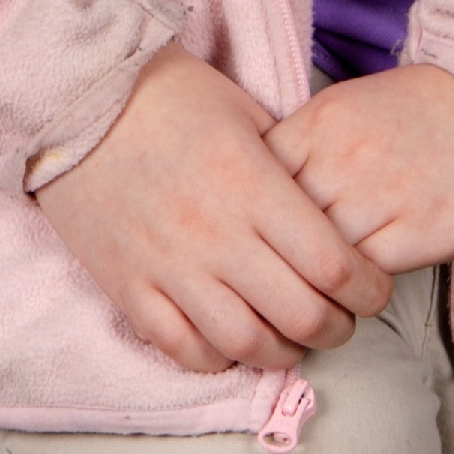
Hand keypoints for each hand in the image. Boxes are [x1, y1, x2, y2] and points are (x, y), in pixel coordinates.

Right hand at [34, 46, 395, 373]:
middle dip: (337, 327)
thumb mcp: (247, 114)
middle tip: (342, 319)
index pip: (334, 265)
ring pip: (245, 343)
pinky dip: (217, 357)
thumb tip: (329, 211)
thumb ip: (290, 167)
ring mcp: (169, 266)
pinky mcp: (128, 286)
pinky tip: (232, 340)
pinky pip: (182, 348)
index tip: (374, 290)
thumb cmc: (170, 96)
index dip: (369, 290)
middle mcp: (217, 235)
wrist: (78, 97)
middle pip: (300, 314)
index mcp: (254, 186)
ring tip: (292, 338)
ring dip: (282, 352)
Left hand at [266, 62, 453, 272]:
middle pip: (281, 227)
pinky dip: (356, 289)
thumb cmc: (427, 111)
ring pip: (320, 259)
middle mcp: (344, 156)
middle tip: (278, 282)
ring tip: (316, 293)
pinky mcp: (426, 229)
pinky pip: (367, 275)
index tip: (257, 239)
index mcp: (320, 122)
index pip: (254, 183)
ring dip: (316, 282)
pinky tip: (359, 289)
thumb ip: (306, 150)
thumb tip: (262, 203)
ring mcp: (384, 193)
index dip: (252, 218)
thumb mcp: (351, 110)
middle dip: (276, 259)